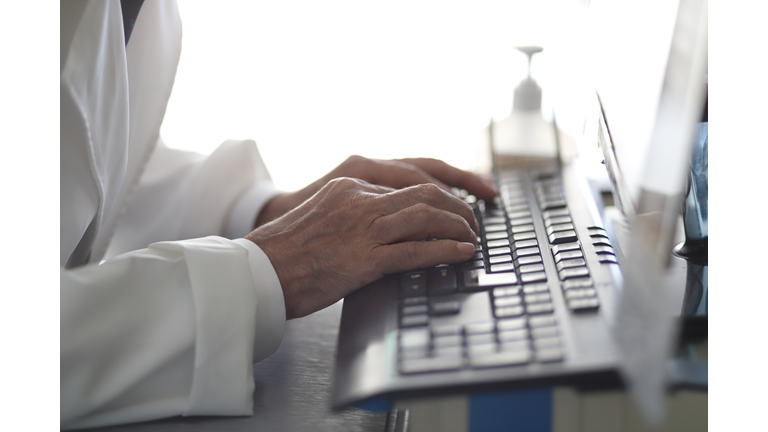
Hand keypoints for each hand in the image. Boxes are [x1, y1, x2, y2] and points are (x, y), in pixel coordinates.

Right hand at [246, 177, 478, 318]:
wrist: (258, 272)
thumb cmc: (286, 252)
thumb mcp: (323, 217)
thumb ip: (355, 213)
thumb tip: (388, 225)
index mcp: (349, 186)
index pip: (407, 182)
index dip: (439, 193)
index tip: (455, 203)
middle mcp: (359, 200)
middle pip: (424, 191)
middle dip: (457, 204)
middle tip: (474, 218)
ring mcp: (362, 228)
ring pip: (426, 216)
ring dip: (458, 225)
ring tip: (473, 236)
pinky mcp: (364, 259)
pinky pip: (415, 251)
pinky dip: (445, 250)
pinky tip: (462, 253)